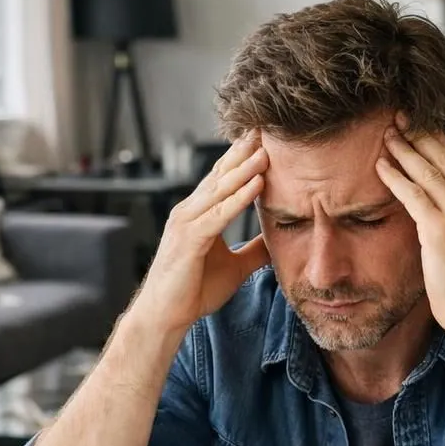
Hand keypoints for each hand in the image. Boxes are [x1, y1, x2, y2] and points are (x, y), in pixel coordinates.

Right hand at [130, 131, 270, 335]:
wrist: (165, 317)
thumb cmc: (192, 291)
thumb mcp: (235, 266)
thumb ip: (255, 251)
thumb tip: (278, 240)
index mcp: (199, 214)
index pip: (223, 178)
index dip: (243, 158)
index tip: (266, 139)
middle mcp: (189, 212)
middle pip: (221, 174)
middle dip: (244, 151)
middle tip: (266, 128)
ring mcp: (186, 224)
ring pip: (220, 189)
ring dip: (245, 169)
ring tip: (267, 150)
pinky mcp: (189, 240)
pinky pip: (219, 214)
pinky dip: (239, 198)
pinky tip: (258, 184)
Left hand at [375, 114, 444, 341]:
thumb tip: (444, 220)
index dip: (439, 143)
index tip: (421, 126)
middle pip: (444, 160)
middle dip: (420, 135)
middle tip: (399, 117)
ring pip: (428, 172)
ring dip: (404, 150)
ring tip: (386, 134)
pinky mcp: (441, 232)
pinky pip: (414, 195)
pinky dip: (396, 177)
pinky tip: (381, 165)